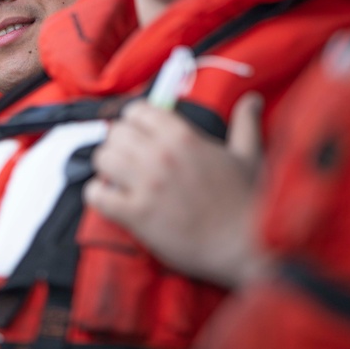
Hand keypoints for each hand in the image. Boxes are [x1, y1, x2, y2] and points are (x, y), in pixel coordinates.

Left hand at [84, 93, 263, 286]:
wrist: (246, 248)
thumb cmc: (248, 202)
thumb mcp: (250, 156)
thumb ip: (245, 124)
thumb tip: (252, 100)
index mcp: (183, 136)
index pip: (137, 110)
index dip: (134, 121)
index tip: (139, 134)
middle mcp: (161, 155)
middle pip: (116, 132)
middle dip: (119, 144)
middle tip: (128, 159)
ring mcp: (147, 184)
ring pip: (102, 158)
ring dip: (107, 168)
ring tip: (119, 178)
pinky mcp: (137, 214)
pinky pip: (97, 194)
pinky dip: (97, 195)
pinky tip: (111, 198)